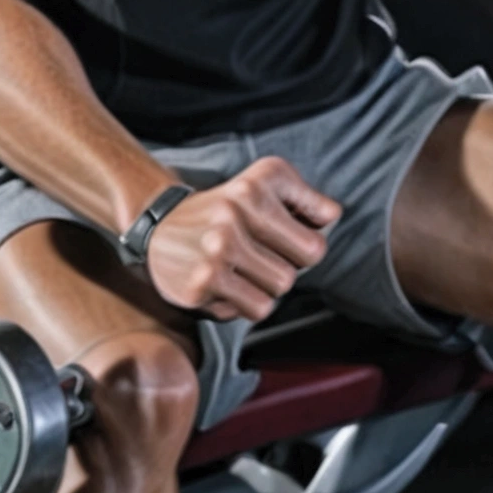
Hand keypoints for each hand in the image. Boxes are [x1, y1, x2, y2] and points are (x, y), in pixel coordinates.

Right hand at [144, 157, 340, 320]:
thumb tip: (332, 216)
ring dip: (265, 287)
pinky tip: (226, 284)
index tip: (283, 238)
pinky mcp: (202, 282)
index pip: (318, 236)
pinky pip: (255, 308)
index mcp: (256, 185)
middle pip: (300, 266)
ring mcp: (217, 248)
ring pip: (279, 290)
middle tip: (260, 257)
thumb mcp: (263, 185)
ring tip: (241, 269)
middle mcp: (235, 213)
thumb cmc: (225, 210)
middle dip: (286, 267)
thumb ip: (306, 199)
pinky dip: (246, 303)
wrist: (159, 227)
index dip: (305, 247)